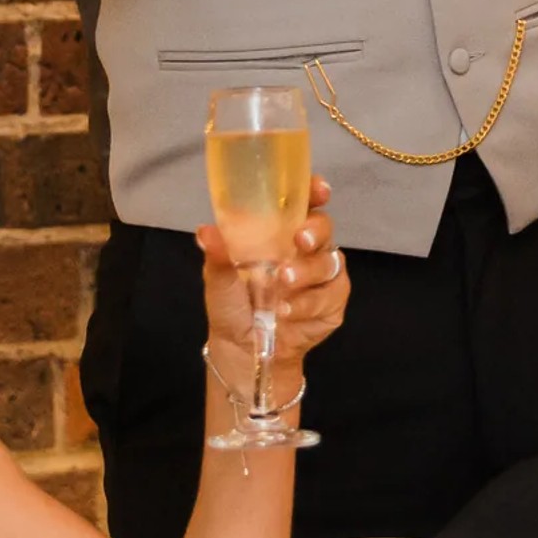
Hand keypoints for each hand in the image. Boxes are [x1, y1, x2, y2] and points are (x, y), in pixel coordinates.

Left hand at [199, 179, 347, 400]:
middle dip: (315, 231)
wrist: (242, 349)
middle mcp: (306, 248)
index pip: (303, 202)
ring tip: (282, 285)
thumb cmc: (232, 303)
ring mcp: (322, 275)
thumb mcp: (219, 278)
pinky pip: (330, 296)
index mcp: (281, 231)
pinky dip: (308, 303)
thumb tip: (205, 232)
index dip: (314, 191)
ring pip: (329, 262)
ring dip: (307, 272)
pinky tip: (288, 312)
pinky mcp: (332, 302)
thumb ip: (218, 255)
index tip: (317, 189)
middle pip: (324, 227)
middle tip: (299, 240)